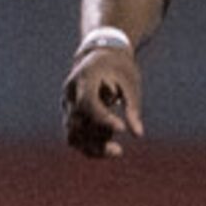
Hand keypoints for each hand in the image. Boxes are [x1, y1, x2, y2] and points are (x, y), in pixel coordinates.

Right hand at [62, 40, 144, 157]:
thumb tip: (138, 134)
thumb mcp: (131, 83)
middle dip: (96, 141)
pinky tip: (110, 146)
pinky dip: (91, 146)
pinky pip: (76, 137)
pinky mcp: (70, 115)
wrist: (100, 54)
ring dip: (92, 147)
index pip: (87, 103)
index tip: (122, 129)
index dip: (102, 119)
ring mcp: (67, 105)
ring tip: (116, 150)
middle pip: (75, 124)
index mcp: (84, 78)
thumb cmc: (119, 67)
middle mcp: (71, 93)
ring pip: (72, 136)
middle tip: (119, 151)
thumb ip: (133, 108)